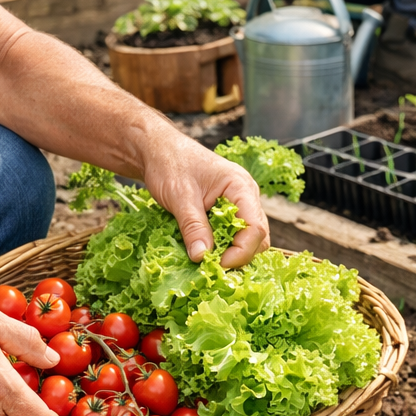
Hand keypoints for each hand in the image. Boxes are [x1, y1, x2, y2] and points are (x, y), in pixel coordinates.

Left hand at [141, 134, 269, 267]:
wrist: (158, 150)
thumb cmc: (170, 164)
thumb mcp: (180, 197)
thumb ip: (193, 227)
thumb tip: (202, 258)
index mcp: (241, 187)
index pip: (255, 228)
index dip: (240, 252)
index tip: (216, 265)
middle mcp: (246, 197)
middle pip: (258, 237)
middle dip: (239, 255)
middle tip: (212, 266)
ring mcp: (239, 204)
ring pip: (248, 238)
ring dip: (230, 252)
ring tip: (207, 259)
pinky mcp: (227, 211)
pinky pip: (233, 234)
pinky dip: (222, 246)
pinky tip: (204, 249)